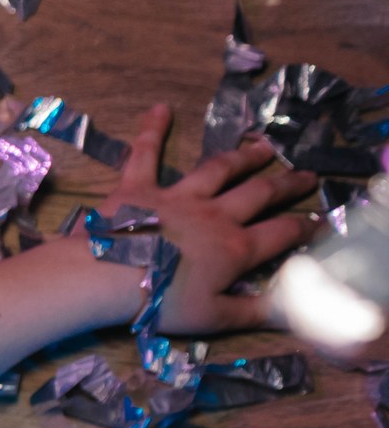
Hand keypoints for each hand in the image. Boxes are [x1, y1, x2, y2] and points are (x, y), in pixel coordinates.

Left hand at [97, 103, 318, 336]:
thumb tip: (290, 311)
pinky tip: (160, 109)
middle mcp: (213, 215)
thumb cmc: (160, 303)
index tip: (322, 220)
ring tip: (263, 147)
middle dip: (287, 184)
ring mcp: (176, 197)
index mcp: (234, 248)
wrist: (105, 279)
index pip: (282, 234)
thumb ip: (254, 311)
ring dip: (243, 157)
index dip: (306, 227)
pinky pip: (145, 155)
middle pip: (259, 193)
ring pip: (218, 170)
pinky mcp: (137, 188)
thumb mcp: (214, 318)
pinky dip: (152, 131)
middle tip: (307, 175)